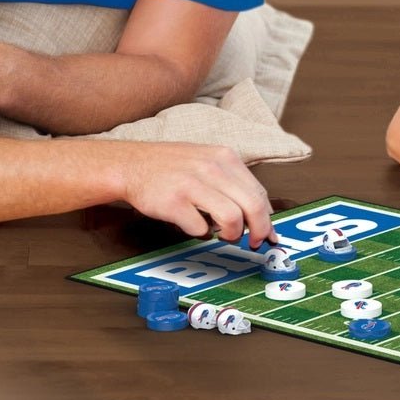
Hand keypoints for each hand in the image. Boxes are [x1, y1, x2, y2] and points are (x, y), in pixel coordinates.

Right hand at [112, 142, 278, 246]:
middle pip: (252, 206)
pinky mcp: (173, 202)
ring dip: (232, 234)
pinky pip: (200, 227)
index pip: (259, 192)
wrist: (132, 164)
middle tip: (253, 242)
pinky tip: (196, 228)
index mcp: (226, 158)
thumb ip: (234, 185)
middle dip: (258, 230)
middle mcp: (212, 168)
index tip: (267, 234)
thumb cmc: (173, 167)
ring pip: (232, 218)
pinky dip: (202, 233)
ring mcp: (192, 184)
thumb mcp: (210, 162)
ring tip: (223, 235)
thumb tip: (262, 216)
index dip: (267, 218)